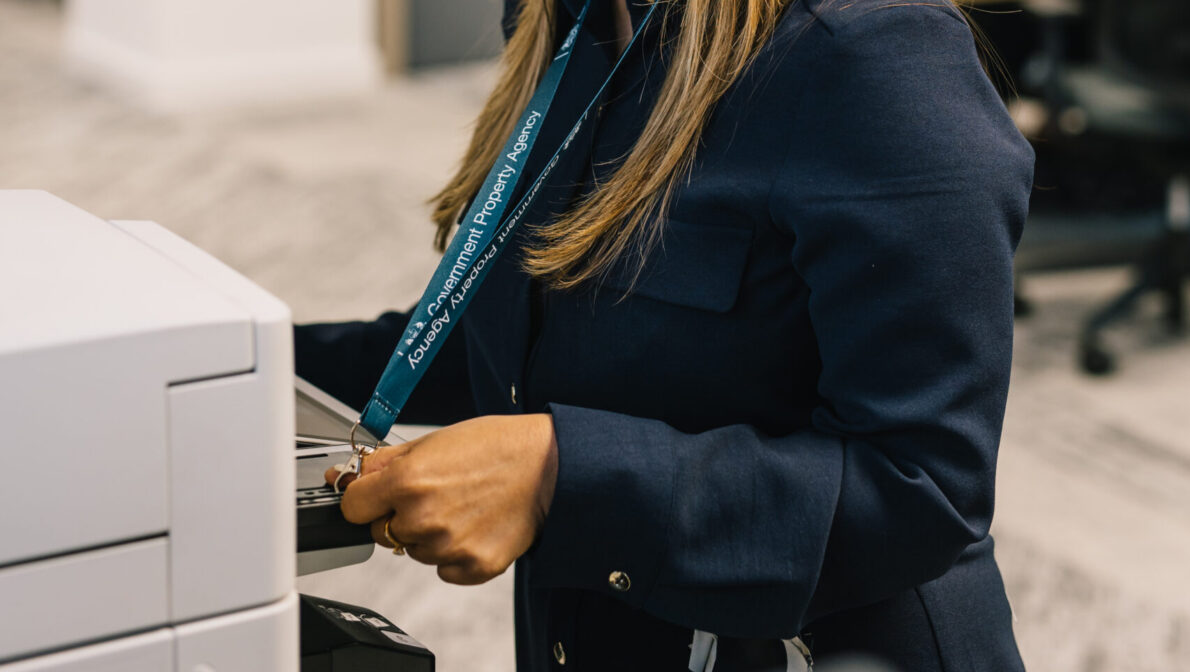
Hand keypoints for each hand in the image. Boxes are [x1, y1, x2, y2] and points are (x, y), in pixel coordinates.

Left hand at [325, 414, 557, 584]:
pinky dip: (454, 553)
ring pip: (414, 551)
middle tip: (435, 494)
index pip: (352, 507)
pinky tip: (474, 526)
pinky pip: (443, 569)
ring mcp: (448, 547)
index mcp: (408, 481)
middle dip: (398, 515)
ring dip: (429, 535)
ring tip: (462, 507)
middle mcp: (423, 518)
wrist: (549, 466)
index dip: (363, 499)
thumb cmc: (496, 447)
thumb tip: (344, 476)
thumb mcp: (433, 441)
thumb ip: (384, 463)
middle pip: (382, 532)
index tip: (375, 495)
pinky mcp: (473, 568)